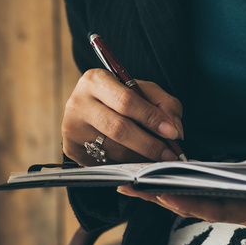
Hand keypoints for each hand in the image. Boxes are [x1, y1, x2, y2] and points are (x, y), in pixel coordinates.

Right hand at [62, 69, 183, 165]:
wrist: (88, 108)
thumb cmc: (119, 97)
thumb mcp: (142, 91)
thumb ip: (164, 103)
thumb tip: (175, 129)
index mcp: (95, 80)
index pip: (126, 101)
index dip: (151, 118)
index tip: (173, 133)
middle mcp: (78, 102)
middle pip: (119, 128)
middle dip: (149, 144)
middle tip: (169, 153)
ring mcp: (72, 127)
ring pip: (114, 150)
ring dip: (140, 157)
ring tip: (156, 157)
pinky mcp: (71, 148)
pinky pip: (105, 163)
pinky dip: (126, 164)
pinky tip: (136, 161)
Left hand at [117, 157, 245, 232]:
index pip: (218, 210)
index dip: (189, 204)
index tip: (161, 196)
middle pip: (197, 206)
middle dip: (162, 198)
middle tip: (128, 188)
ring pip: (201, 202)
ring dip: (170, 193)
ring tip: (138, 183)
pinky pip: (213, 197)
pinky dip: (190, 190)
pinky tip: (174, 181)